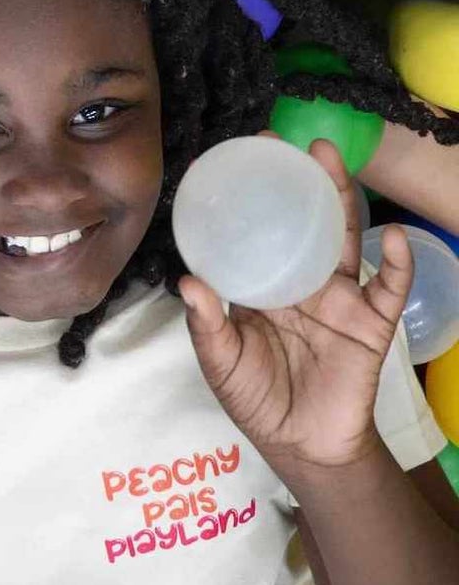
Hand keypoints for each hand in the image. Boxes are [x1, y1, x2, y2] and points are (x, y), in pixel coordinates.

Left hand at [181, 139, 411, 481]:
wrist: (303, 445)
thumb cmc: (256, 397)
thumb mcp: (221, 360)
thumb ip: (206, 324)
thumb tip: (188, 281)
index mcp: (262, 281)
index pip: (257, 226)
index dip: (252, 192)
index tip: (241, 153)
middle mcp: (300, 279)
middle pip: (303, 219)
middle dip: (299, 179)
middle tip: (289, 139)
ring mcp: (338, 297)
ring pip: (342, 238)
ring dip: (342, 198)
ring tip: (332, 160)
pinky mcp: (370, 324)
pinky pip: (387, 290)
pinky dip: (396, 263)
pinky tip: (395, 236)